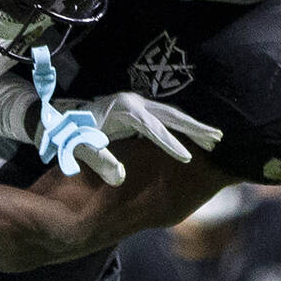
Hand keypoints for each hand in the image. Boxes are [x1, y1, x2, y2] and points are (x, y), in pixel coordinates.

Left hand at [51, 92, 221, 185]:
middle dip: (194, 128)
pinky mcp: (139, 110)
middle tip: (217, 139)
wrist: (63, 117)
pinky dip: (182, 128)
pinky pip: (165, 119)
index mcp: (123, 110)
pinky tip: (196, 138)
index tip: (187, 158)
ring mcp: (138, 104)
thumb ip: (98, 159)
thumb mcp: (80, 145)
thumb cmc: (70, 131)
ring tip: (215, 139)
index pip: (152, 129)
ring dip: (192, 127)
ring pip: (171, 115)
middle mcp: (134, 103)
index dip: (170, 143)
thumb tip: (118, 178)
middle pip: (170, 115)